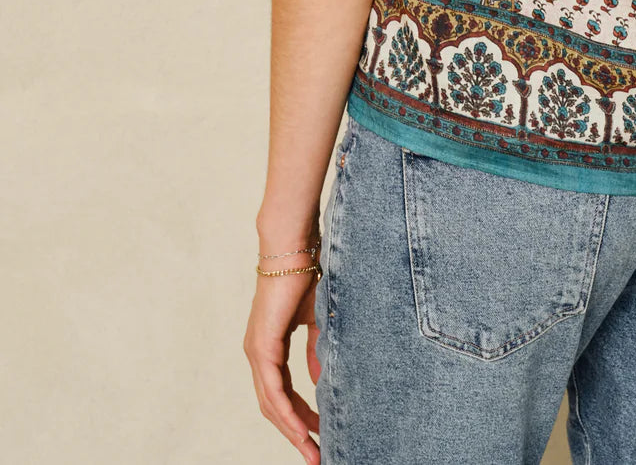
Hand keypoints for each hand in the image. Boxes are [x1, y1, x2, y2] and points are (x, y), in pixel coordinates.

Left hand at [244, 263, 321, 463]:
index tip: (319, 434)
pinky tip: (300, 429)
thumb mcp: (314, 321)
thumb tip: (318, 379)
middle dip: (295, 433)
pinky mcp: (262, 347)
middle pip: (273, 406)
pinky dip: (287, 412)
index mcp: (268, 348)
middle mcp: (257, 354)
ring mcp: (256, 352)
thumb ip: (315, 350)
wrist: (293, 250)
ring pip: (271, 404)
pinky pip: (273, 390)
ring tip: (311, 449)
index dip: (300, 416)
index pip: (282, 393)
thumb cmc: (305, 277)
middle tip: (315, 454)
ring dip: (291, 429)